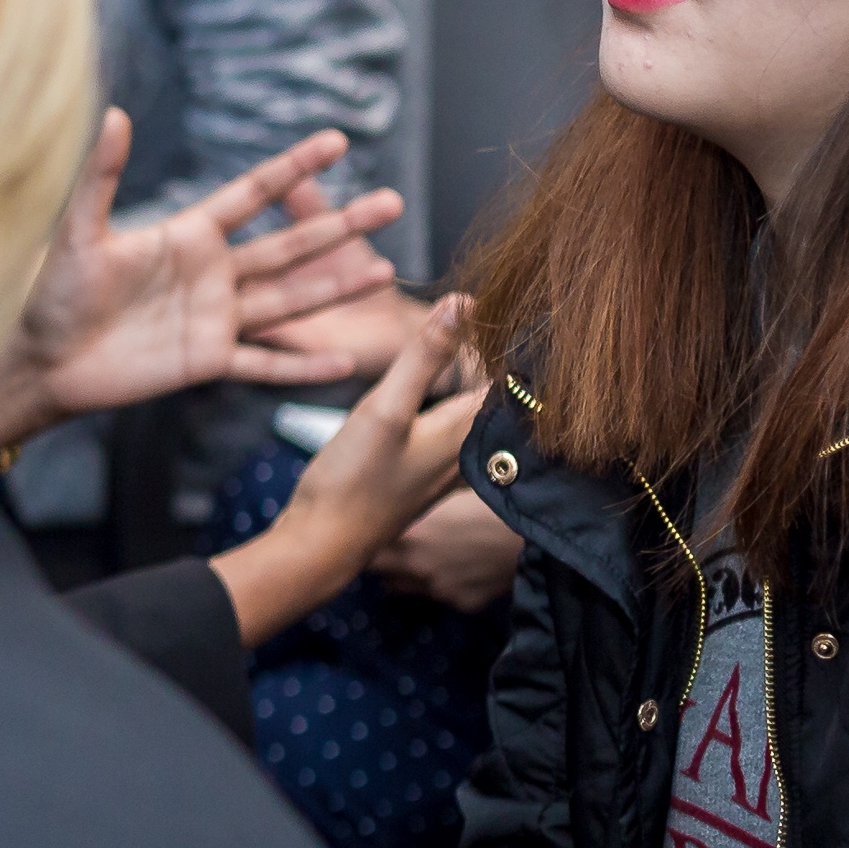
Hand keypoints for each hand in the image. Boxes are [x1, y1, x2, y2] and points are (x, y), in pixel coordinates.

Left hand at [0, 115, 401, 448]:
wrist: (42, 361)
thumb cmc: (53, 293)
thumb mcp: (77, 231)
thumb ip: (101, 175)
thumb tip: (113, 113)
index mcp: (187, 235)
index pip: (252, 194)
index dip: (293, 168)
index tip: (337, 140)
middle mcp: (211, 273)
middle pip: (288, 244)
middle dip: (340, 225)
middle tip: (393, 201)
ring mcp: (215, 317)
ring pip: (289, 299)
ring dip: (337, 287)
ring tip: (386, 271)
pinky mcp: (208, 360)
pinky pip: (265, 363)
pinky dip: (303, 367)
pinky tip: (345, 362)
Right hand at [211, 295, 484, 647]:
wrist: (322, 545)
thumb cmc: (353, 482)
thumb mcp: (384, 410)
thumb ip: (422, 358)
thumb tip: (464, 302)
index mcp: (467, 430)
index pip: (513, 378)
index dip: (517, 342)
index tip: (526, 305)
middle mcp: (466, 450)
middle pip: (497, 397)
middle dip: (502, 358)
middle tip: (506, 313)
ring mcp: (444, 468)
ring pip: (474, 415)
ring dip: (479, 383)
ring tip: (480, 345)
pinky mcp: (420, 476)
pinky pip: (451, 433)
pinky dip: (453, 407)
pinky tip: (442, 400)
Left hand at [374, 487, 527, 613]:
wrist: (541, 534)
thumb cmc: (497, 501)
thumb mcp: (451, 490)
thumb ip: (421, 499)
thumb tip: (403, 490)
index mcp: (409, 535)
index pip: (366, 545)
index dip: (364, 534)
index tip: (365, 526)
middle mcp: (416, 566)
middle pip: (377, 570)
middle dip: (380, 556)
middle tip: (388, 541)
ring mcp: (439, 589)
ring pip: (402, 587)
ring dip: (403, 573)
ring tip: (421, 554)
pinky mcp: (463, 602)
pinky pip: (439, 594)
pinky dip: (439, 583)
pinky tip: (456, 567)